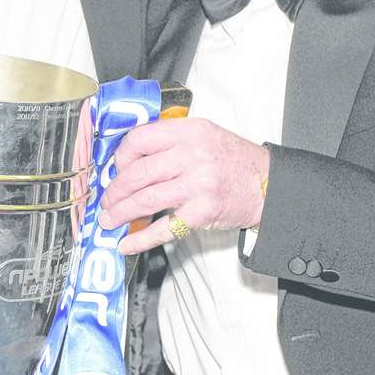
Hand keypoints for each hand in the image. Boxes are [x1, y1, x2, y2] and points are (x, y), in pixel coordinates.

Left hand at [98, 118, 269, 254]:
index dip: (121, 156)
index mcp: (189, 131)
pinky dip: (142, 238)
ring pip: (146, 199)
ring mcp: (197, 184)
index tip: (115, 169)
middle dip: (115, 190)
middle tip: (106, 201)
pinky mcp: (202, 211)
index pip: (140, 139)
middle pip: (138, 173)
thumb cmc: (233, 161)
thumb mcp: (204, 135)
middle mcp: (192, 155)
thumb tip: (130, 161)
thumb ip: (171, 142)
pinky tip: (128, 242)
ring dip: (121, 213)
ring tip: (110, 220)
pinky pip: (164, 227)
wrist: (267, 185)